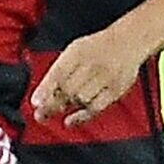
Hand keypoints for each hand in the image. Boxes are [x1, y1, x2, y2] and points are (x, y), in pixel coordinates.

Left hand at [30, 25, 144, 125]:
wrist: (127, 43)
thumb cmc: (97, 48)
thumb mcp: (75, 50)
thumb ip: (59, 70)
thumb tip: (42, 94)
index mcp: (78, 52)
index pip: (59, 72)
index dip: (45, 89)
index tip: (35, 103)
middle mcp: (92, 65)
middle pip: (68, 89)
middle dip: (51, 104)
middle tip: (40, 115)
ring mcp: (105, 78)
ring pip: (81, 99)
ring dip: (66, 107)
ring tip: (56, 110)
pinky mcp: (115, 91)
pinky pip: (96, 108)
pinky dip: (81, 117)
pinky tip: (70, 121)